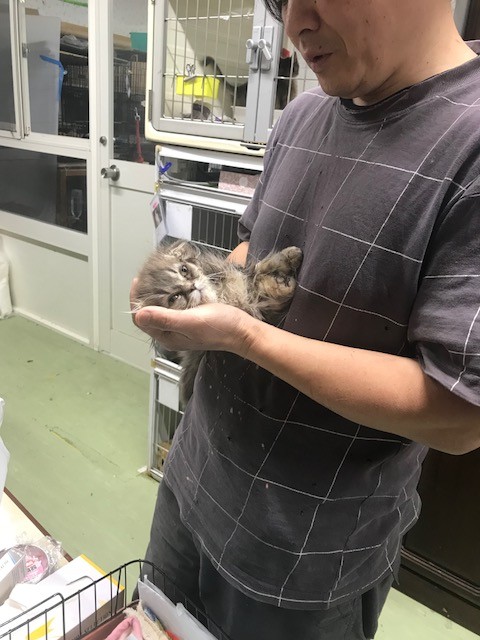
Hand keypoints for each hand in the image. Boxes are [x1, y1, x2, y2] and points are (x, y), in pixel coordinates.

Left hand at [130, 278, 255, 354]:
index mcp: (167, 336)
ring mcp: (180, 327)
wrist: (243, 331)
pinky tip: (174, 286)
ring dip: (156, 295)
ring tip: (157, 279)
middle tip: (147, 277)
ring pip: (160, 310)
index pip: (140, 318)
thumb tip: (139, 314)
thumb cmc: (220, 327)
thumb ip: (165, 319)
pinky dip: (169, 296)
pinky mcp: (189, 320)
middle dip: (144, 296)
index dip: (135, 300)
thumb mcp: (191, 321)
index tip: (139, 281)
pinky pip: (173, 307)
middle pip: (148, 314)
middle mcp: (171, 333)